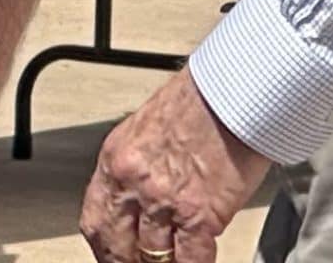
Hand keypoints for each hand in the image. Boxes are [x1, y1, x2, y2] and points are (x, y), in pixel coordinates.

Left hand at [79, 69, 271, 262]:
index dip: (104, 249)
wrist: (237, 87)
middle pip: (118, 246)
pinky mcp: (199, 213)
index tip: (113, 258)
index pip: (96, 221)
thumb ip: (139, 166)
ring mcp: (164, 200)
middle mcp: (134, 182)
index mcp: (117, 159)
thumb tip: (141, 201)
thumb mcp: (148, 128)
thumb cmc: (203, 99)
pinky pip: (191, 260)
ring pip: (154, 259)